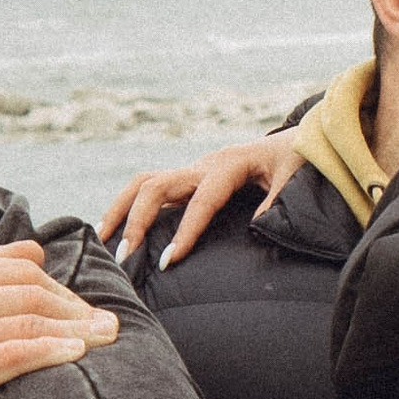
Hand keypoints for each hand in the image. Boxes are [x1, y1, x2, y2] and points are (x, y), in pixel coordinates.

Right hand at [0, 245, 119, 398]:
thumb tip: (38, 249)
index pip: (23, 272)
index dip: (64, 290)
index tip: (88, 310)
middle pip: (32, 295)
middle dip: (78, 310)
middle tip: (110, 325)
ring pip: (29, 323)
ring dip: (77, 331)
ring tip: (107, 338)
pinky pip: (16, 355)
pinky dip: (52, 351)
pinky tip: (77, 354)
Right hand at [104, 134, 306, 268]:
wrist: (295, 137)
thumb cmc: (294, 158)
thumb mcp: (294, 175)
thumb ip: (278, 200)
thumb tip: (257, 227)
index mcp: (229, 166)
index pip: (201, 202)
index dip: (185, 232)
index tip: (168, 262)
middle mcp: (203, 166)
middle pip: (156, 186)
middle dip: (137, 220)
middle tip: (125, 257)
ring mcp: (192, 170)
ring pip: (144, 183)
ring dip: (120, 210)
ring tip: (102, 241)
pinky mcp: (188, 178)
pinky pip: (151, 189)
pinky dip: (129, 206)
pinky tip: (115, 230)